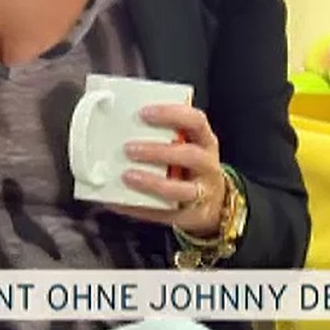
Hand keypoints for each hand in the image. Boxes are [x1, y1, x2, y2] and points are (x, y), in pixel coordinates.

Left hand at [106, 102, 227, 237]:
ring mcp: (203, 193)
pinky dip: (140, 208)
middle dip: (158, 151)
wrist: (211, 202)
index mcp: (205, 141)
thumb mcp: (186, 144)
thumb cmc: (189, 165)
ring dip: (152, 183)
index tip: (144, 113)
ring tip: (128, 176)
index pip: (195, 121)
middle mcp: (208, 166)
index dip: (171, 114)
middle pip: (190, 156)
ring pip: (182, 190)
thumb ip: (163, 134)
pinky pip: (165, 214)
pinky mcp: (191, 216)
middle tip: (129, 148)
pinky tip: (120, 202)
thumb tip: (118, 126)